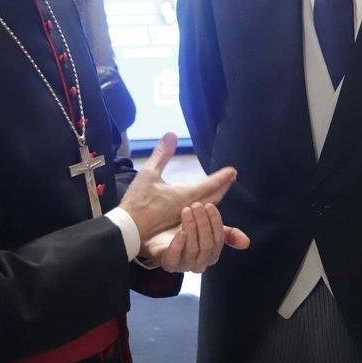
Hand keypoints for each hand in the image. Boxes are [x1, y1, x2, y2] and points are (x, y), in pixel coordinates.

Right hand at [120, 132, 236, 239]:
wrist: (128, 228)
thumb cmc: (137, 201)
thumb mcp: (148, 173)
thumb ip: (161, 154)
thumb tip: (171, 134)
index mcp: (185, 195)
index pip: (210, 184)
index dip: (223, 177)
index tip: (233, 170)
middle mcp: (189, 208)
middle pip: (214, 198)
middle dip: (224, 186)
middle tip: (232, 178)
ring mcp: (184, 219)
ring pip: (207, 208)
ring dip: (217, 196)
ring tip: (221, 189)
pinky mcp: (177, 225)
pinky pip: (199, 216)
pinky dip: (206, 207)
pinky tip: (203, 205)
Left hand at [139, 202, 250, 271]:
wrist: (154, 237)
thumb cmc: (184, 231)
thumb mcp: (206, 229)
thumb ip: (226, 233)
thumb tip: (247, 242)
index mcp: (211, 254)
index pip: (219, 240)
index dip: (216, 223)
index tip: (209, 205)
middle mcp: (199, 262)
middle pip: (207, 245)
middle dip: (203, 224)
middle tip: (196, 205)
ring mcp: (183, 265)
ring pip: (192, 249)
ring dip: (191, 228)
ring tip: (186, 210)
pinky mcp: (168, 264)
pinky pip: (174, 258)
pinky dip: (178, 244)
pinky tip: (179, 231)